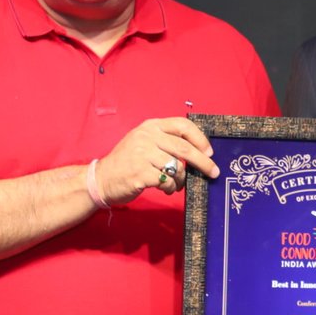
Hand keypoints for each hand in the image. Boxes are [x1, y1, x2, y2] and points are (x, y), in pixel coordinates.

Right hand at [94, 117, 218, 204]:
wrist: (102, 178)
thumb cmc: (128, 162)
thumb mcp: (144, 142)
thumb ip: (166, 141)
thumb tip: (198, 152)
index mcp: (151, 126)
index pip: (182, 125)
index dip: (199, 138)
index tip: (209, 151)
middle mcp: (146, 137)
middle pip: (184, 148)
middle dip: (203, 162)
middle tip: (213, 172)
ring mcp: (142, 155)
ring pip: (177, 168)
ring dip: (182, 179)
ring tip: (177, 185)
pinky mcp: (140, 173)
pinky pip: (167, 181)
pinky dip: (171, 188)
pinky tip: (166, 189)